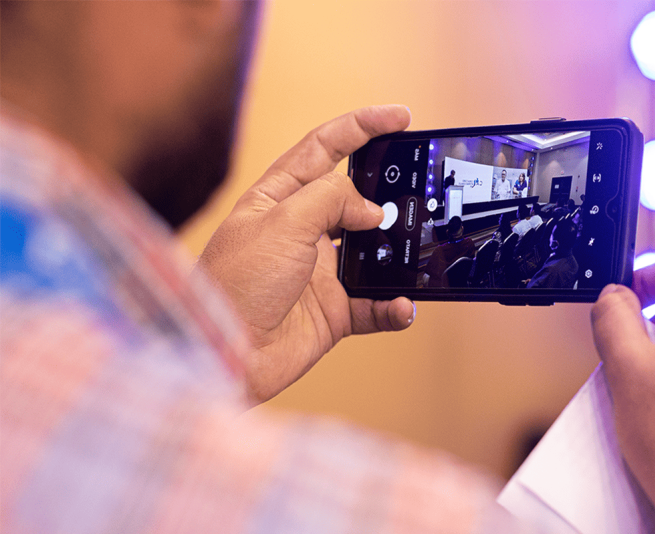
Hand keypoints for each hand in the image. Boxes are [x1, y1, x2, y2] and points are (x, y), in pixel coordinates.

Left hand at [198, 106, 416, 404]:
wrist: (224, 356)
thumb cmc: (234, 285)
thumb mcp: (283, 223)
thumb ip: (332, 200)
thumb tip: (373, 210)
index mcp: (277, 199)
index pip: (324, 148)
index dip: (362, 127)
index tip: (401, 116)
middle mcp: (300, 231)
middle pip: (354, 198)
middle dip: (388, 191)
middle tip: (419, 185)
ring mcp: (318, 272)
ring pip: (372, 252)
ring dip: (397, 252)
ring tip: (416, 247)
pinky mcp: (332, 312)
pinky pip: (375, 304)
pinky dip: (392, 305)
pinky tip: (401, 305)